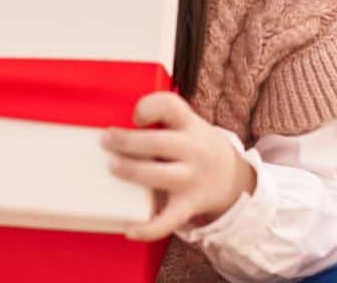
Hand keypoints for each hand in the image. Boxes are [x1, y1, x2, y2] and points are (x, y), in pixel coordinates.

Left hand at [101, 92, 255, 240]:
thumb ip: (159, 122)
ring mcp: (192, 178)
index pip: (169, 105)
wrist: (231, 177)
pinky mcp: (188, 205)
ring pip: (160, 176)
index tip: (136, 117)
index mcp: (189, 124)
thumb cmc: (194, 146)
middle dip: (127, 141)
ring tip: (112, 167)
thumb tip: (113, 128)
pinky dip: (148, 228)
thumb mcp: (186, 125)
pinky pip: (168, 220)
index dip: (148, 108)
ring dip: (132, 172)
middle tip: (105, 141)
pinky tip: (129, 229)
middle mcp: (193, 150)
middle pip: (158, 142)